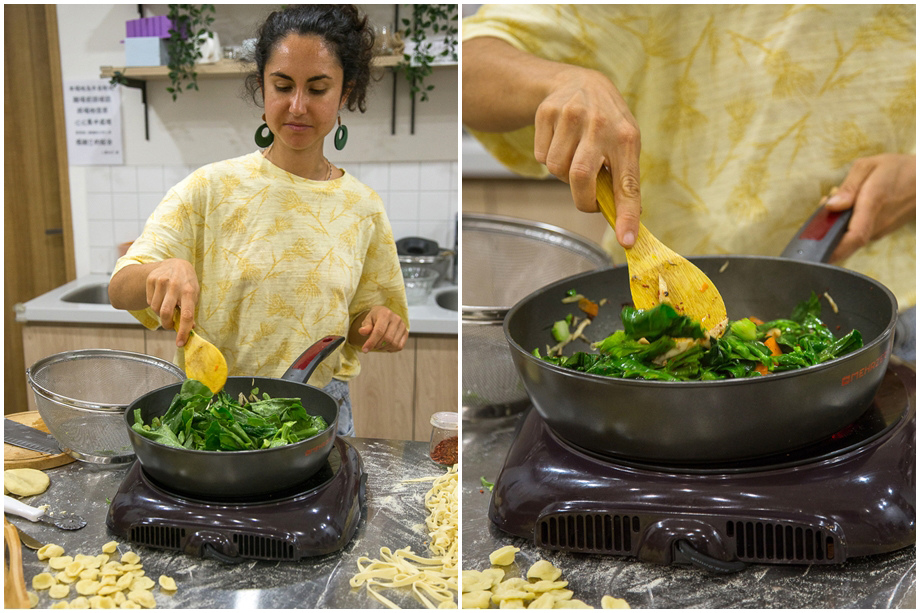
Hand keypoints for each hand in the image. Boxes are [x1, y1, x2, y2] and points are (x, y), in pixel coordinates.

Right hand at [145, 258, 199, 346]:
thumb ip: (190, 311)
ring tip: (168, 305)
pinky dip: (155, 304)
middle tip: (170, 325)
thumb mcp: (194, 295)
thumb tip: (190, 329)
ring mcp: (161, 281)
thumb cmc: (187, 283)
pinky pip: (149, 301)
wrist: (176, 264)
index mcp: (189, 291)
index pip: (187, 315)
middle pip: (166, 313)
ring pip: (155, 309)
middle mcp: (175, 285)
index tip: (180, 343)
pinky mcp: (151, 279)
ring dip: (161, 313)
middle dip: (167, 324)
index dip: (183, 331)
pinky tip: (161, 297)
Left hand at [352, 306, 407, 353]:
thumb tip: (362, 331)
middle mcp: (396, 319)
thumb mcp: (368, 319)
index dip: (371, 342)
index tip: (364, 350)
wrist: (385, 315)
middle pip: (387, 339)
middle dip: (377, 345)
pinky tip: (385, 345)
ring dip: (383, 348)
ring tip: (378, 344)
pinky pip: (399, 346)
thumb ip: (365, 326)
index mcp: (385, 314)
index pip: (379, 331)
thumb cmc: (375, 318)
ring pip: (393, 344)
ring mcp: (403, 326)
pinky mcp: (406, 333)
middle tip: (372, 345)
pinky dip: (390, 349)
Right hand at [533, 66, 641, 247]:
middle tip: (587, 199)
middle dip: (582, 199)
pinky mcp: (547, 113)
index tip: (626, 240)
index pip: (628, 183)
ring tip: (574, 156)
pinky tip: (560, 141)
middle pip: (581, 177)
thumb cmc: (607, 123)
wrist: (578, 81)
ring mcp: (571, 116)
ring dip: (563, 174)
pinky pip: (541, 156)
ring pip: (557, 169)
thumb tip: (625, 223)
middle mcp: (600, 124)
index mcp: (626, 137)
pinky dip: (549, 157)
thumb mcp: (623, 144)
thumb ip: (622, 179)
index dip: (627, 214)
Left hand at [824, 153, 915, 261]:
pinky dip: (847, 224)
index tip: (816, 250)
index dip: (834, 248)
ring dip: (837, 225)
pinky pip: (858, 233)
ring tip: (839, 201)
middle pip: (846, 240)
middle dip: (826, 230)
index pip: (854, 236)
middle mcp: (878, 223)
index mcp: (874, 204)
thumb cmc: (898, 169)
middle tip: (823, 207)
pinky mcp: (882, 231)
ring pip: (851, 237)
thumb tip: (831, 205)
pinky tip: (850, 207)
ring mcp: (881, 230)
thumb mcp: (869, 166)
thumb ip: (848, 187)